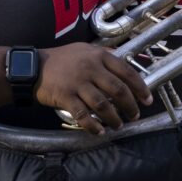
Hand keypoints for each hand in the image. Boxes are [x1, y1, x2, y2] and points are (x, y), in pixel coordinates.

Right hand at [34, 43, 151, 134]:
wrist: (33, 67)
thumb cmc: (61, 59)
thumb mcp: (84, 49)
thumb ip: (104, 55)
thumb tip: (126, 62)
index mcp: (98, 55)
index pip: (126, 71)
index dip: (140, 87)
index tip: (147, 99)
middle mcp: (90, 68)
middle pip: (118, 90)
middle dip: (130, 106)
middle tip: (134, 115)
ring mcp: (78, 83)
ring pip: (104, 105)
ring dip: (114, 119)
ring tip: (118, 125)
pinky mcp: (66, 96)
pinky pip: (84, 115)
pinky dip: (94, 126)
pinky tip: (99, 131)